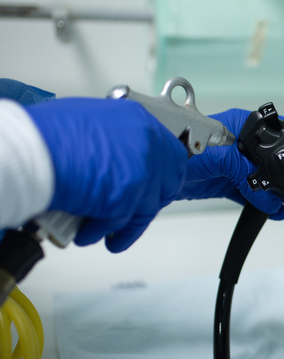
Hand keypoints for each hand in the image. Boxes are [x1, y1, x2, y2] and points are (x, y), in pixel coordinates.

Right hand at [25, 98, 188, 252]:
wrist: (32, 150)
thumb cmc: (49, 134)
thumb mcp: (92, 120)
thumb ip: (115, 138)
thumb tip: (116, 155)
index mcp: (139, 121)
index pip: (171, 154)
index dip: (163, 174)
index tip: (156, 186)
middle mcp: (147, 146)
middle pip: (168, 182)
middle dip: (150, 199)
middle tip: (134, 209)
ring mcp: (142, 174)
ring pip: (146, 208)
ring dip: (126, 223)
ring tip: (108, 232)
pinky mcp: (127, 200)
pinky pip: (122, 224)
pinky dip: (105, 231)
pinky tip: (91, 234)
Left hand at [177, 108, 283, 219]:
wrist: (152, 167)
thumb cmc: (178, 147)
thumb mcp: (220, 156)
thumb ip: (247, 175)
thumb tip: (269, 199)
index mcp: (244, 125)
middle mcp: (242, 142)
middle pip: (278, 157)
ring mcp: (235, 163)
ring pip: (267, 178)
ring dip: (278, 192)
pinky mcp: (227, 182)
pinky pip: (252, 193)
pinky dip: (263, 204)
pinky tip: (274, 211)